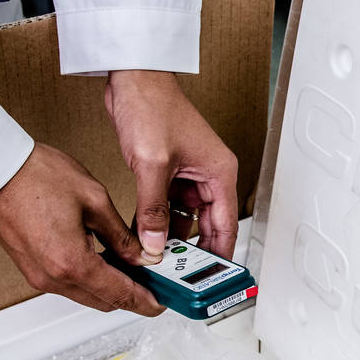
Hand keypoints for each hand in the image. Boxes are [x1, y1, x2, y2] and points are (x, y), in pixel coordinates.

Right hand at [0, 142, 162, 315]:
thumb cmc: (35, 175)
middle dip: (130, 295)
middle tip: (153, 282)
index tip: (161, 302)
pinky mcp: (30, 267)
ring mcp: (38, 275)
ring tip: (132, 268)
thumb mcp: (94, 200)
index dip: (145, 301)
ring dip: (109, 286)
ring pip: (85, 294)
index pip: (119, 295)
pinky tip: (104, 260)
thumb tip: (141, 255)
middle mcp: (52, 277)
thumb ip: (121, 235)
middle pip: (103, 301)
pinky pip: (67, 283)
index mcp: (72, 263)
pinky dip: (89, 278)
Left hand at [104, 70, 239, 258]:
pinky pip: (166, 206)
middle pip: (206, 227)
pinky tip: (141, 234)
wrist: (132, 78)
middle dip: (191, 250)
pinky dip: (155, 221)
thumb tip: (154, 244)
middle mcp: (208, 176)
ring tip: (155, 257)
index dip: (220, 257)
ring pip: (183, 219)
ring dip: (168, 236)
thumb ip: (153, 209)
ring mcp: (188, 174)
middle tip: (177, 275)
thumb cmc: (152, 105)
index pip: (227, 227)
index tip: (212, 281)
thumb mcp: (151, 164)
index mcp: (219, 173)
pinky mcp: (168, 171)